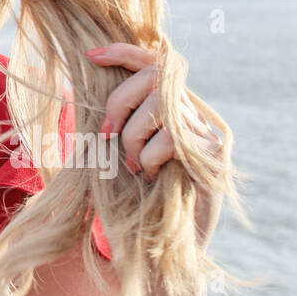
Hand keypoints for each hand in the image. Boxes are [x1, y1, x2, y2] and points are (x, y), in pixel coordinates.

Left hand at [84, 43, 224, 183]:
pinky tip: (152, 178)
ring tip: (133, 165)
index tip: (91, 55)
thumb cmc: (140, 197)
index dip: (124, 52)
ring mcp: (206, 131)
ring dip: (133, 136)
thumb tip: (83, 91)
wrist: (170, 243)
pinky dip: (149, 158)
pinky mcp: (213, 153)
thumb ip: (117, 121)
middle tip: (106, 134)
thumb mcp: (121, 149)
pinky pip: (169, 139)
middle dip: (120, 101)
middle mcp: (193, 113)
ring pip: (159, 106)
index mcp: (171, 107)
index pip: (154, 61)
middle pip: (155, 75)